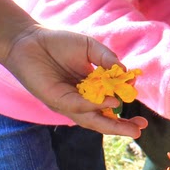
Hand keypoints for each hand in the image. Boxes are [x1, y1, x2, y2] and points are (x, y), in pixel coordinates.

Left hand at [2, 26, 146, 135]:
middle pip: (102, 119)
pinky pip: (79, 106)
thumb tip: (125, 73)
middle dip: (122, 126)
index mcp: (90, 88)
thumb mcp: (89, 47)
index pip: (109, 102)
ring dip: (112, 125)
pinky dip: (96, 106)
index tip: (135, 93)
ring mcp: (68, 103)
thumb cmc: (58, 43)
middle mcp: (80, 99)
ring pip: (92, 120)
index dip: (123, 101)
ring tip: (132, 129)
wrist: (29, 40)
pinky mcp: (57, 101)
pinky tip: (111, 103)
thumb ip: (107, 59)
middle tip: (140, 130)